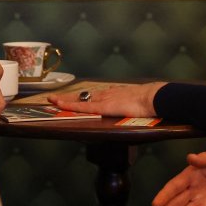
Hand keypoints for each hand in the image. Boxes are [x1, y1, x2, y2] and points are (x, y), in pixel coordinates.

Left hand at [49, 82, 163, 117]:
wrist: (153, 97)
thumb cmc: (149, 102)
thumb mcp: (138, 104)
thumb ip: (132, 107)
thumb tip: (135, 111)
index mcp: (114, 94)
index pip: (94, 96)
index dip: (83, 97)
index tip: (74, 98)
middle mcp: (106, 94)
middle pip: (83, 96)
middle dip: (69, 97)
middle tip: (55, 98)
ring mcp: (103, 99)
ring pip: (79, 99)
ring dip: (65, 100)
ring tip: (52, 100)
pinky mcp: (102, 106)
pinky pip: (82, 106)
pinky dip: (69, 105)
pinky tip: (59, 104)